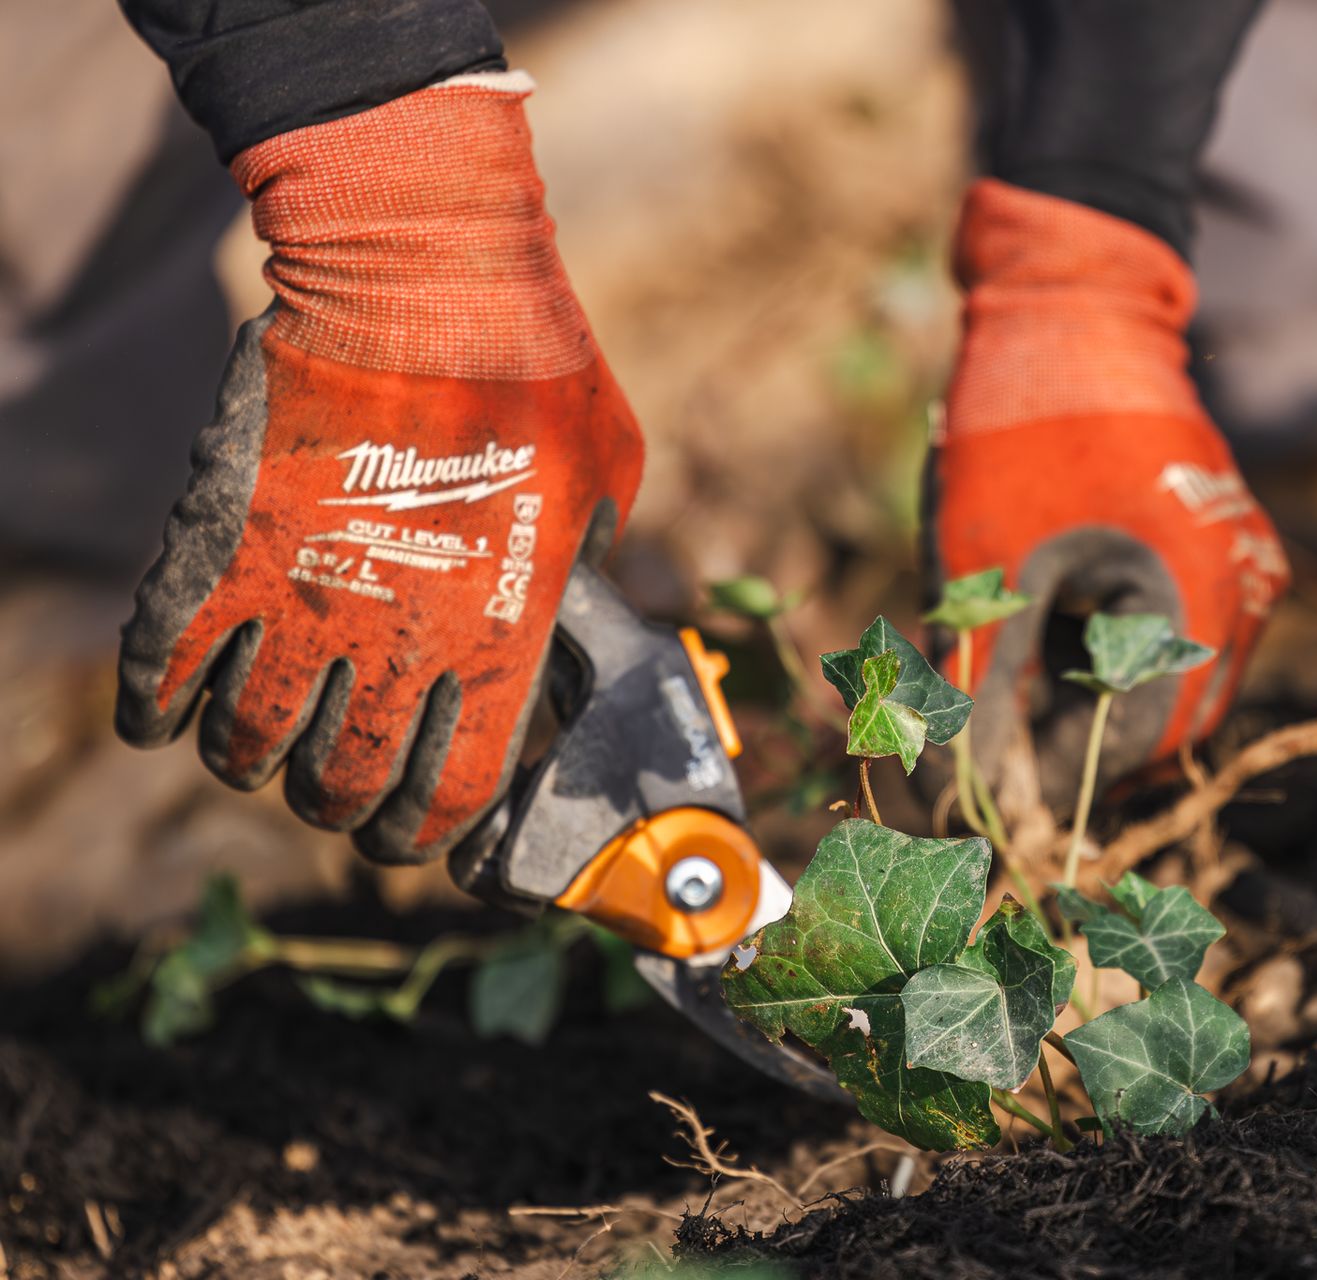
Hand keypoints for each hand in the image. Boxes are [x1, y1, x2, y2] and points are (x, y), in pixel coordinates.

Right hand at [117, 74, 643, 863]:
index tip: (413, 832)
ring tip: (253, 749)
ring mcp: (293, 594)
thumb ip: (584, 561)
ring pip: (245, 741)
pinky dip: (151, 707)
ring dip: (246, 760)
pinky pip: (159, 661)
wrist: (422, 276)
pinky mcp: (215, 543)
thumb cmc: (539, 370)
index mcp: (494, 639)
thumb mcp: (603, 482)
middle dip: (335, 804)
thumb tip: (578, 593)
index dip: (423, 831)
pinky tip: (156, 721)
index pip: (447, 792)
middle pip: (339, 784)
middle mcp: (390, 639)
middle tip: (333, 789)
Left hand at [927, 180, 1287, 810]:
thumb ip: (980, 695)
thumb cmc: (1016, 430)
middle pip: (1156, 730)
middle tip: (975, 755)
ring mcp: (1243, 572)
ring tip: (999, 682)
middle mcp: (1242, 597)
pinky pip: (1170, 639)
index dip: (1046, 790)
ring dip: (1082, 707)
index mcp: (1194, 599)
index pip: (1129, 749)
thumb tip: (955, 805)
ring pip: (1162, 690)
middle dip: (1064, 753)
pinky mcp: (1224, 552)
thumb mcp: (982, 571)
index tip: (973, 809)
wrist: (1070, 307)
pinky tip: (1042, 632)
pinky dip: (1103, 657)